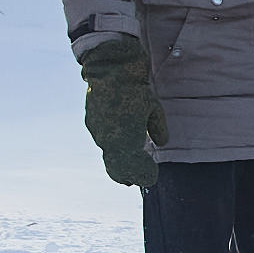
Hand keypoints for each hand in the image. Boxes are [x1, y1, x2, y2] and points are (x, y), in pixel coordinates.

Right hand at [78, 36, 164, 188]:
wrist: (111, 70)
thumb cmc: (136, 91)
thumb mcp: (154, 109)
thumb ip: (158, 129)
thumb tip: (161, 143)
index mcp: (125, 139)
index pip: (134, 167)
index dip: (143, 175)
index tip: (151, 178)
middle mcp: (108, 139)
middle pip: (118, 166)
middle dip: (128, 175)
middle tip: (136, 181)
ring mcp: (98, 131)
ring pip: (108, 154)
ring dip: (118, 163)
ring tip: (127, 172)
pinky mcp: (91, 122)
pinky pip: (103, 142)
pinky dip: (111, 149)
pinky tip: (118, 148)